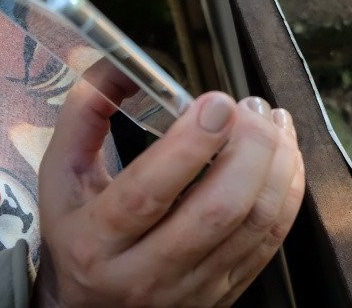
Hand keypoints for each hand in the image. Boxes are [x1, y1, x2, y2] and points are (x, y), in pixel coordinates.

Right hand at [35, 68, 304, 306]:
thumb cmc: (81, 232)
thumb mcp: (62, 178)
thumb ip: (84, 116)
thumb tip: (117, 66)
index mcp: (96, 242)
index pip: (147, 195)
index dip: (190, 145)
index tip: (218, 102)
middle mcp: (145, 274)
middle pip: (218, 209)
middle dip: (250, 146)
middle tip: (250, 106)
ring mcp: (193, 287)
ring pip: (257, 220)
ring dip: (278, 160)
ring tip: (273, 120)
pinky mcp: (228, 290)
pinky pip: (274, 236)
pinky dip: (289, 186)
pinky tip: (284, 153)